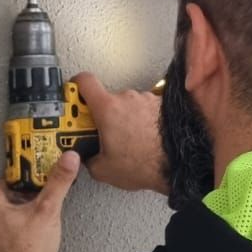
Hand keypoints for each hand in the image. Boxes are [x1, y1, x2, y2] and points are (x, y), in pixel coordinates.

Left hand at [0, 153, 80, 251]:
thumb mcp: (48, 212)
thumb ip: (58, 182)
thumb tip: (68, 159)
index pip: (11, 183)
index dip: (30, 189)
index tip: (40, 195)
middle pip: (4, 202)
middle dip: (22, 207)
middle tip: (37, 218)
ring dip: (13, 224)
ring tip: (29, 235)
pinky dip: (4, 242)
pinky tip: (18, 248)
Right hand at [74, 72, 167, 193]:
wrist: (180, 164)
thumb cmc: (145, 164)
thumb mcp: (105, 170)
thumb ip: (90, 159)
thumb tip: (88, 157)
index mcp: (108, 108)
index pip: (85, 81)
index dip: (75, 85)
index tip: (72, 93)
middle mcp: (128, 98)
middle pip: (107, 99)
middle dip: (104, 116)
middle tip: (105, 134)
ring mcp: (147, 99)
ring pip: (128, 105)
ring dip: (126, 119)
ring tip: (130, 141)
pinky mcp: (162, 105)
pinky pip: (146, 110)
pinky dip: (143, 121)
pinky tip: (145, 139)